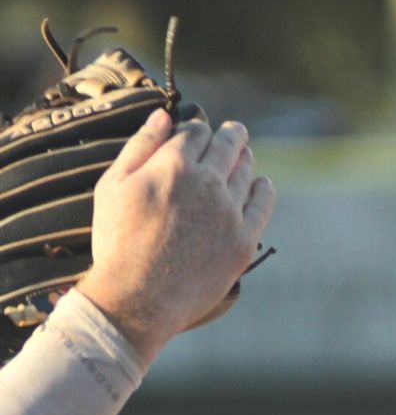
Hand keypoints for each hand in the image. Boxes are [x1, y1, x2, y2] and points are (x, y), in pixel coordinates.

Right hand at [79, 110, 275, 362]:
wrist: (140, 297)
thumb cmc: (119, 240)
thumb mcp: (113, 185)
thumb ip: (140, 146)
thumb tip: (163, 117)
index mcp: (174, 165)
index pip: (196, 132)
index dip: (197, 128)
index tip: (198, 131)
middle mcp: (208, 184)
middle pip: (227, 146)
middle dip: (230, 135)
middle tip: (234, 131)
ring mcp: (230, 213)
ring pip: (246, 173)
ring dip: (245, 159)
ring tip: (244, 154)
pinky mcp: (244, 241)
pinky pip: (262, 206)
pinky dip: (263, 190)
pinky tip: (261, 184)